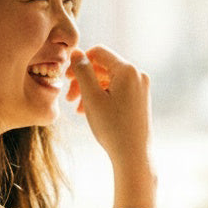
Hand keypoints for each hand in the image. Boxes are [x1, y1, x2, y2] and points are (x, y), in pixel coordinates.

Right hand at [66, 45, 151, 166]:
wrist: (133, 155)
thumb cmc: (112, 127)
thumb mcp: (92, 97)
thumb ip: (83, 71)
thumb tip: (77, 52)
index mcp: (127, 70)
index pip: (99, 52)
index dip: (79, 62)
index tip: (66, 78)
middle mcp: (138, 75)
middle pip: (103, 67)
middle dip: (84, 80)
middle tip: (68, 98)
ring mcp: (141, 87)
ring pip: (109, 80)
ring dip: (91, 91)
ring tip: (77, 109)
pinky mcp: (140, 99)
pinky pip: (117, 91)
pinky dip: (102, 97)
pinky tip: (90, 112)